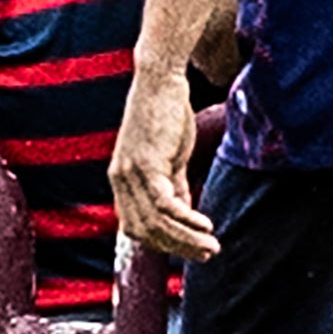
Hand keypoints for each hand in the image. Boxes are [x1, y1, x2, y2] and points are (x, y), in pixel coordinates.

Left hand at [109, 61, 212, 269]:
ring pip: (155, 223)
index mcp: (122, 181)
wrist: (160, 79)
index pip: (135, 228)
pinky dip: (185, 220)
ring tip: (211, 246)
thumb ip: (173, 184)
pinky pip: (165, 205)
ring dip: (185, 240)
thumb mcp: (169, 156)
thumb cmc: (166, 113)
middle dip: (176, 248)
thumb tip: (184, 210)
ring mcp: (131, 173)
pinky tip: (205, 224)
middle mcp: (121, 181)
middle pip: (143, 232)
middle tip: (207, 254)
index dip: (163, 243)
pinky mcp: (147, 164)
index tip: (190, 249)